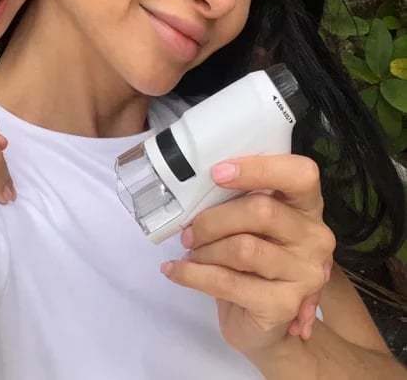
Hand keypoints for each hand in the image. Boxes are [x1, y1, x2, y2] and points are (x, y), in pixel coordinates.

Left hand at [160, 154, 334, 357]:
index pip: (300, 173)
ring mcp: (305, 274)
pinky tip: (175, 270)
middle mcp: (315, 237)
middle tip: (189, 232)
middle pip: (262, 210)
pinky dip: (192, 274)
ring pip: (243, 247)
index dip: (258, 169)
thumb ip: (236, 199)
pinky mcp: (285, 305)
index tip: (216, 173)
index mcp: (307, 206)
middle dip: (213, 219)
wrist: (258, 322)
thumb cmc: (247, 259)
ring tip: (190, 252)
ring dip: (204, 249)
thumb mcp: (245, 222)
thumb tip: (193, 181)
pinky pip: (227, 281)